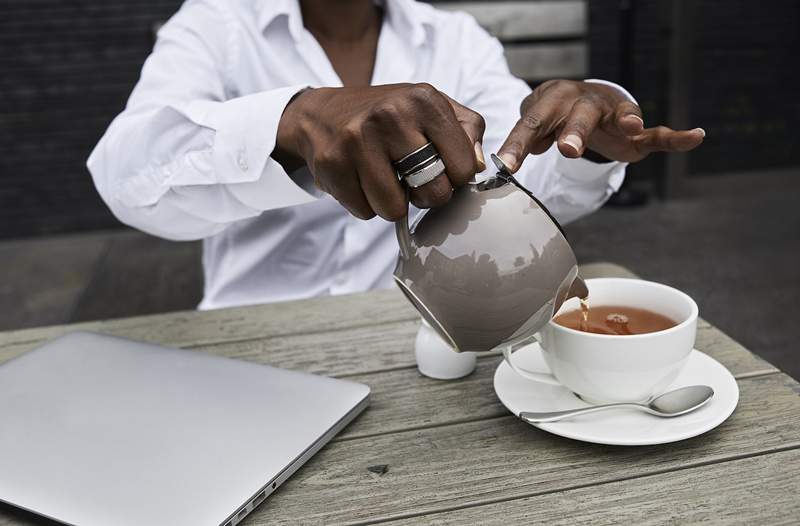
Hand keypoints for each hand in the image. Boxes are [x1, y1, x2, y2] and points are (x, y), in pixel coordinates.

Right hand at [274, 84, 485, 219]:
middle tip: (413, 180)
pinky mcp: (332, 164)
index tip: (442, 168)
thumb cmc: (388, 116)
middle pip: (433, 193)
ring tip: (385, 179)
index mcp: (423, 100)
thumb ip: (467, 130)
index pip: (464, 168)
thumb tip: (476, 166)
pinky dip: (366, 204)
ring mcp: (357, 141)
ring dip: (393, 203)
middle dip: (427, 196)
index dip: (456, 178)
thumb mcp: (432, 107)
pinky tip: (360, 180)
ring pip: (395, 209)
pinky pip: (364, 212)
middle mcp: (390, 116)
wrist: (323, 114)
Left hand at [496, 80, 704, 171]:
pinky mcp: (636, 130)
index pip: (532, 124)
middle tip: (567, 150)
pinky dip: (676, 136)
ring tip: (632, 127)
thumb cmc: (552, 117)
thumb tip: (507, 162)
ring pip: (618, 115)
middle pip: (578, 115)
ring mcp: (612, 113)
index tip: (508, 165)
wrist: (581, 98)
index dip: (519, 145)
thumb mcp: (535, 126)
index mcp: (552, 101)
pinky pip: (657, 132)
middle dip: (574, 131)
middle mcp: (583, 102)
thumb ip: (525, 143)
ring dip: (624, 121)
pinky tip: (695, 136)